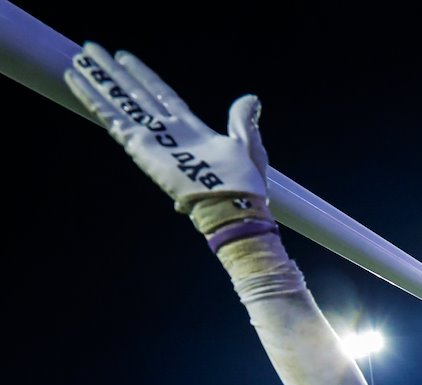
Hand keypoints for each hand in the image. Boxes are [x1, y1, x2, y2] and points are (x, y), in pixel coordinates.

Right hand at [65, 43, 267, 212]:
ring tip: (78, 60)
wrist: (234, 204)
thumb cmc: (244, 182)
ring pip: (119, 102)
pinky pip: (112, 119)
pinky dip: (93, 99)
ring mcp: (152, 139)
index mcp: (191, 129)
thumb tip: (251, 99)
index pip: (161, 94)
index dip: (143, 76)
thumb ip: (241, 120)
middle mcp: (167, 132)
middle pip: (134, 94)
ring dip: (98, 81)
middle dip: (113, 73)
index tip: (125, 58)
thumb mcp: (246, 143)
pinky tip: (76, 81)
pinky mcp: (141, 147)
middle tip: (92, 50)